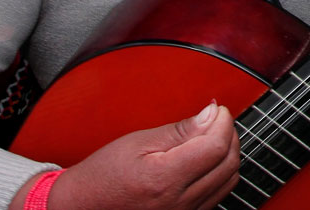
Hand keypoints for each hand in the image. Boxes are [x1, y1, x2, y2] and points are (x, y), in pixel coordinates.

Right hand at [27, 102, 239, 209]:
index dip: (222, 121)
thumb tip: (211, 114)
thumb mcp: (137, 142)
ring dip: (227, 152)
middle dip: (228, 134)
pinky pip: (218, 194)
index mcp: (164, 179)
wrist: (81, 208)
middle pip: (228, 162)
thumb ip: (179, 130)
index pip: (216, 146)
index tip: (216, 109)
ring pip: (228, 179)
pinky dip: (220, 172)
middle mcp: (178, 202)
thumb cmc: (103, 176)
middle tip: (215, 118)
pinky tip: (207, 158)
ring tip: (211, 135)